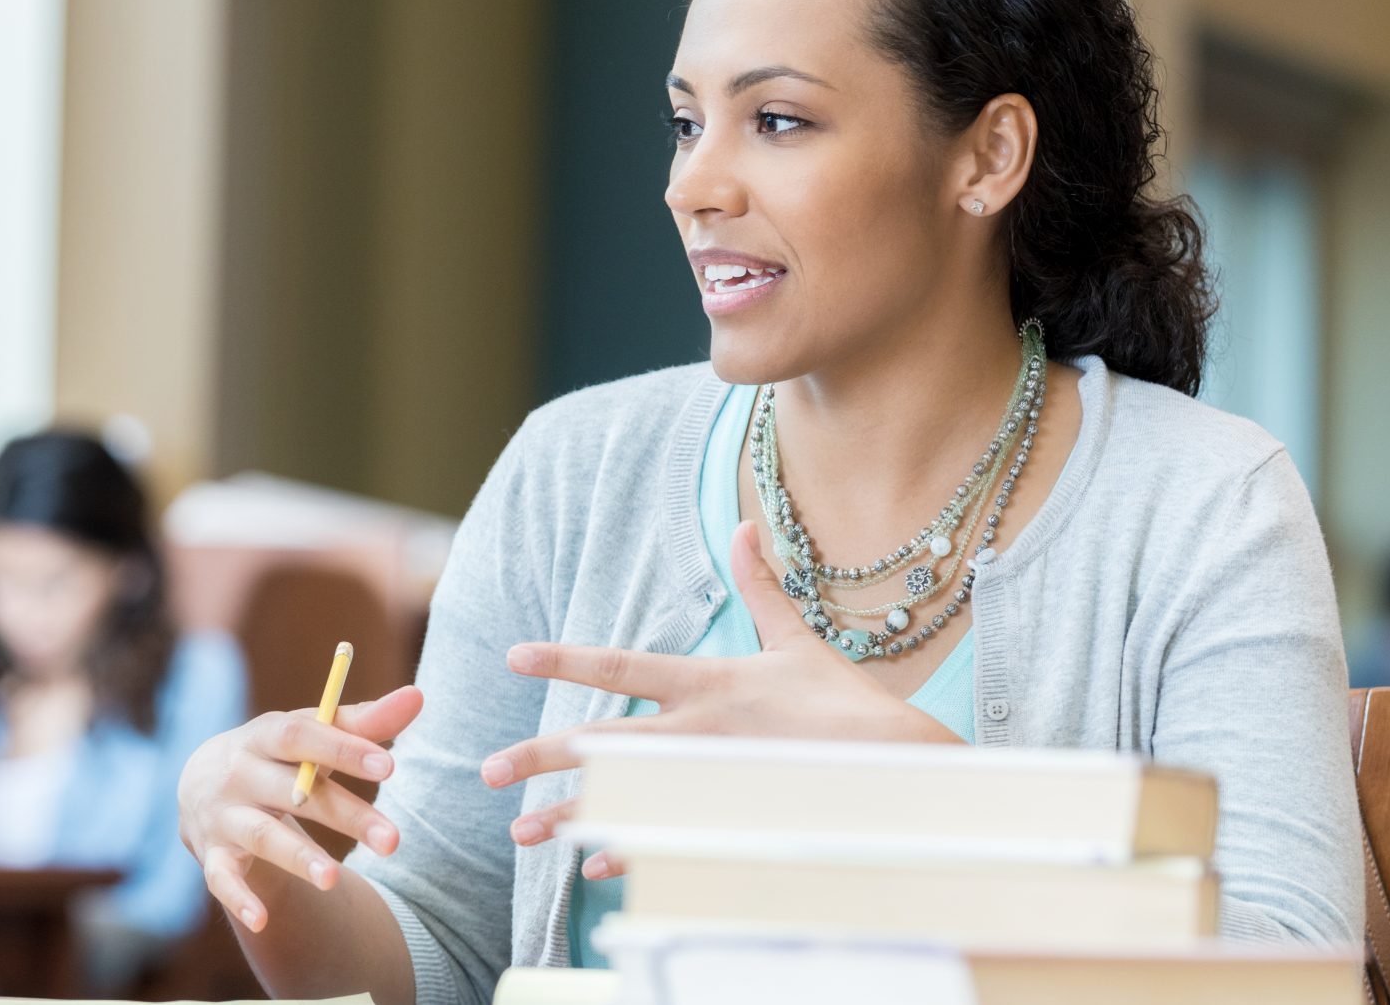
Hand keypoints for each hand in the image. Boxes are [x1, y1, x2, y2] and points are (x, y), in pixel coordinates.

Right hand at [177, 685, 421, 931]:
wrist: (201, 785)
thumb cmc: (275, 755)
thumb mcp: (309, 734)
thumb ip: (362, 723)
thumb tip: (417, 696)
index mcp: (263, 735)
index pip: (301, 736)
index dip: (343, 749)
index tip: (389, 766)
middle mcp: (239, 773)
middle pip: (293, 791)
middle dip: (344, 814)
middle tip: (393, 840)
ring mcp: (224, 816)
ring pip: (262, 837)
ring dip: (297, 857)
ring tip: (333, 879)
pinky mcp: (213, 856)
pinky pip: (222, 880)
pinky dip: (239, 899)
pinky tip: (262, 919)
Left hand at [481, 521, 957, 848]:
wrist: (900, 767)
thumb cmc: (847, 704)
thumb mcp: (797, 639)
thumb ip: (760, 587)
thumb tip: (744, 527)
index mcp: (708, 682)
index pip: (620, 667)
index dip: (565, 658)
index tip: (515, 656)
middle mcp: (696, 730)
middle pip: (601, 741)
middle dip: (541, 756)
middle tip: (490, 771)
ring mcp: (706, 781)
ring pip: (619, 798)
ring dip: (568, 816)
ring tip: (523, 833)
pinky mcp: (726, 820)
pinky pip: (663, 840)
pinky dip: (626, 851)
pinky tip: (593, 862)